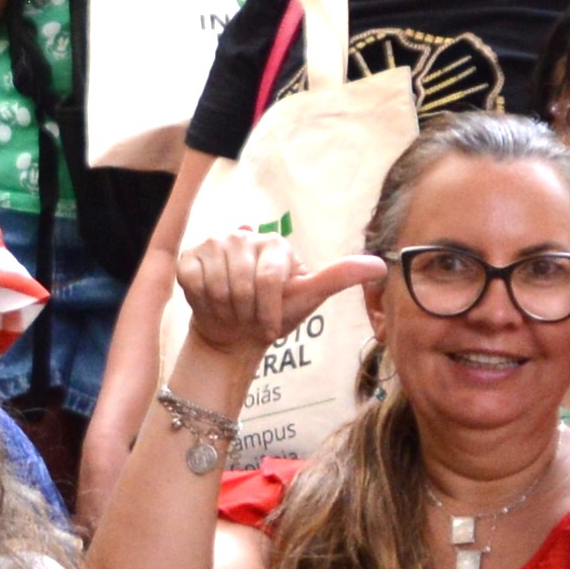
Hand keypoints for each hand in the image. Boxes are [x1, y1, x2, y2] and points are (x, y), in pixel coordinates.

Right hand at [172, 234, 372, 377]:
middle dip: (247, 314)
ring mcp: (214, 244)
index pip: (269, 280)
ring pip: (217, 285)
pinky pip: (194, 284)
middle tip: (249, 319)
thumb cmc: (275, 315)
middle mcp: (243, 236)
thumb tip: (380, 265)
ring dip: (225, 311)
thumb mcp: (309, 298)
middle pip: (241, 284)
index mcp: (274, 243)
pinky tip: (212, 304)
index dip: (269, 312)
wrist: (235, 331)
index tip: (272, 328)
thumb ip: (340, 277)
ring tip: (232, 312)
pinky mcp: (189, 258)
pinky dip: (204, 303)